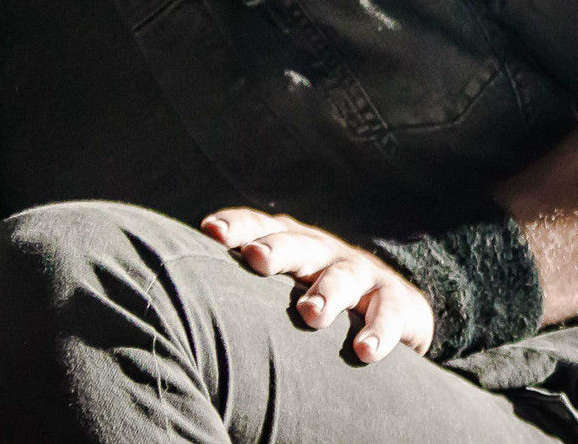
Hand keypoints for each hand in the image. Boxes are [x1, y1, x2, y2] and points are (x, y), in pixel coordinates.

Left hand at [201, 209, 434, 363]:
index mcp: (291, 245)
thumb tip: (180, 295)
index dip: (237, 226)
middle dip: (276, 250)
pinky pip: (389, 314)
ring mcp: (362, 273)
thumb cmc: (316, 300)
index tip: (211, 232)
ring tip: (311, 313)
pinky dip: (379, 331)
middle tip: (256, 259)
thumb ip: (244, 288)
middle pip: (297, 245)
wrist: (391, 311)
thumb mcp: (282, 289)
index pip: (259, 226)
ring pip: (342, 277)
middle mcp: (323, 252)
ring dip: (326, 293)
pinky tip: (365, 351)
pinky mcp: (397, 301)